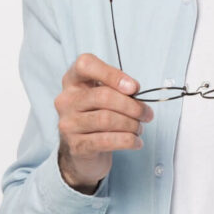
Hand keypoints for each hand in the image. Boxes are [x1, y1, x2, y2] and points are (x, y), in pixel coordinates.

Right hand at [54, 53, 153, 193]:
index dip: (112, 74)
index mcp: (73, 80)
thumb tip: (134, 88)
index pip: (86, 65)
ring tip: (139, 128)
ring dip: (131, 124)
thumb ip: (118, 86)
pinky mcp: (75, 145)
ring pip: (106, 119)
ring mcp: (68, 123)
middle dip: (132, 106)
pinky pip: (106, 141)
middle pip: (103, 96)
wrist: (82, 148)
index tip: (134, 87)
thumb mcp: (104, 93)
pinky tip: (136, 141)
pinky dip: (127, 140)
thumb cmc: (97, 113)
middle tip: (147, 114)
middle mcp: (66, 100)